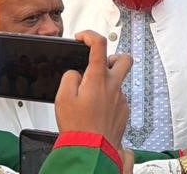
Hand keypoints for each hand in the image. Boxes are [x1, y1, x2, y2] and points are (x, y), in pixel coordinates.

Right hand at [54, 31, 132, 150]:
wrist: (92, 150)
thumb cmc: (78, 127)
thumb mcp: (62, 98)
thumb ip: (70, 78)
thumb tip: (76, 74)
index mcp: (98, 78)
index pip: (99, 44)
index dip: (90, 35)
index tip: (82, 37)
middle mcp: (114, 86)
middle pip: (124, 58)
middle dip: (112, 57)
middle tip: (99, 64)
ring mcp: (121, 99)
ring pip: (119, 81)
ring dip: (106, 83)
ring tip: (90, 96)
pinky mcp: (124, 111)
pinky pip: (117, 98)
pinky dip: (108, 100)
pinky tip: (96, 111)